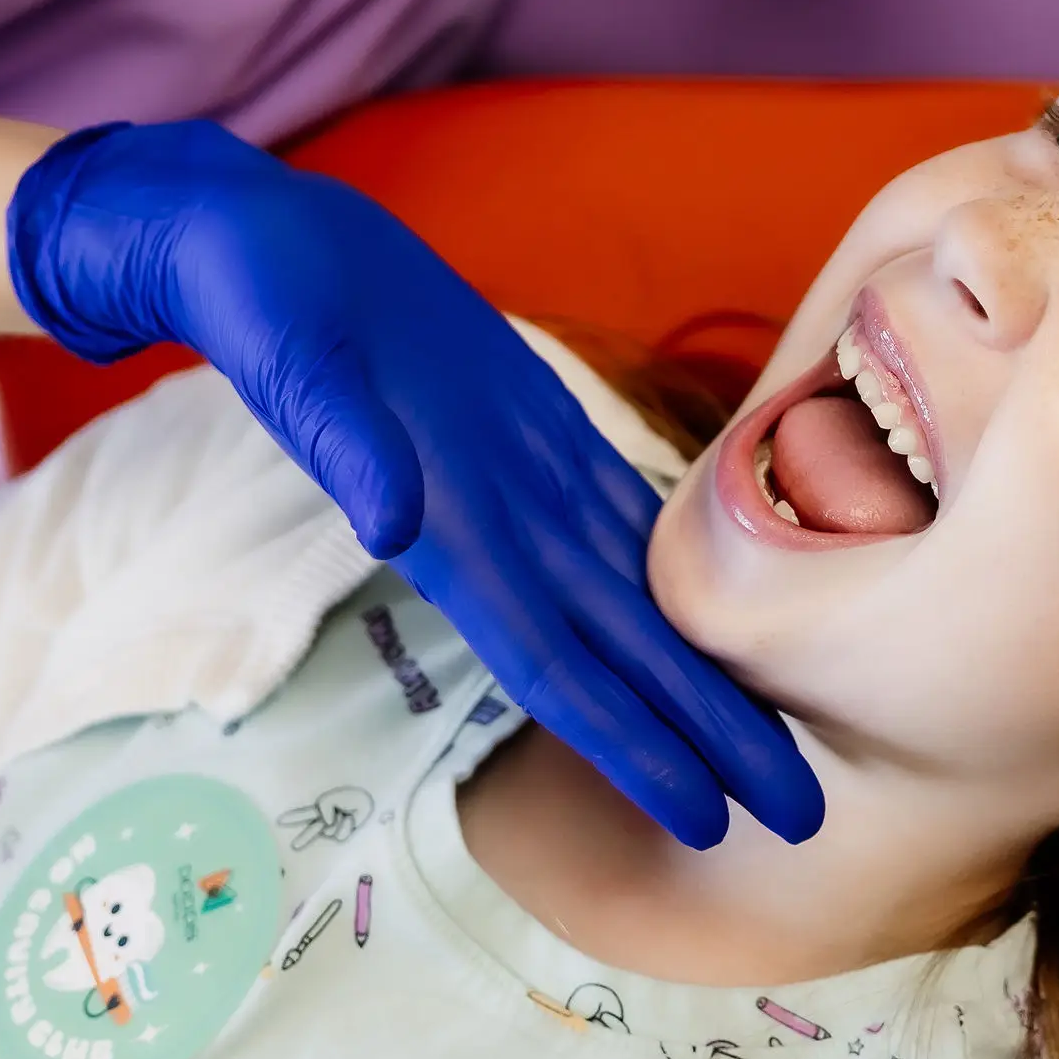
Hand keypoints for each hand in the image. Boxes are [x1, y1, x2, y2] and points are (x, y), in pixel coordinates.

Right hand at [6, 120, 823, 851]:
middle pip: (622, 652)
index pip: (559, 665)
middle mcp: (496, 520)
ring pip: (630, 594)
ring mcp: (518, 473)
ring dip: (700, 672)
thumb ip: (346, 445)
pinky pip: (617, 509)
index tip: (707, 818)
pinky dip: (673, 570)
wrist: (252, 240)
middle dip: (707, 735)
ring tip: (778, 734)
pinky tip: (726, 601)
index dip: (635, 744)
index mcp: (451, 526)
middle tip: (806, 816)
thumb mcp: (299, 361)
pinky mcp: (530, 419)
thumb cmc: (267, 302)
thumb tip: (390, 523)